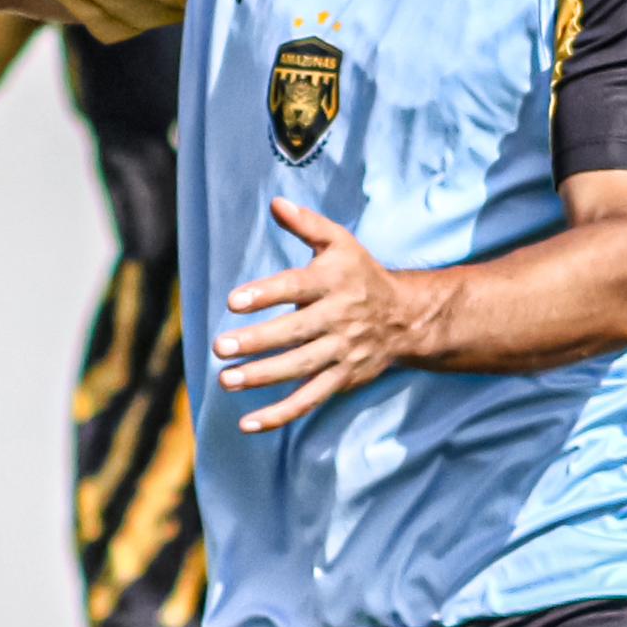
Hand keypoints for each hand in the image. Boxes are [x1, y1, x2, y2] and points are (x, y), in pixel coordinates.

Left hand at [215, 200, 440, 432]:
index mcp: (333, 283)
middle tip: (219, 347)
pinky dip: (279, 415)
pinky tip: (247, 423)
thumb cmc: (361, 274)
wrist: (407, 318)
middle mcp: (338, 319)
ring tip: (226, 380)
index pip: (296, 288)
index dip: (265, 294)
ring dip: (262, 378)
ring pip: (299, 369)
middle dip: (257, 341)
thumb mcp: (340, 243)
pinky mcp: (341, 379)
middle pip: (294, 333)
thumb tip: (275, 203)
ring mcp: (340, 352)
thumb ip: (307, 225)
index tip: (233, 301)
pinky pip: (309, 400)